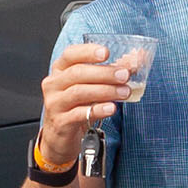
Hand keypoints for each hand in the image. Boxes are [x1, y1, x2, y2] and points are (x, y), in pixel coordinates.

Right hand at [36, 44, 133, 166]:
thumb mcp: (89, 87)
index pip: (70, 55)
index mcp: (60, 70)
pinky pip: (79, 114)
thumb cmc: (76, 106)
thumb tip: (133, 62)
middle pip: (77, 73)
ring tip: (124, 92)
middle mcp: (54, 85)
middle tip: (124, 75)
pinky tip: (111, 108)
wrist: (61, 135)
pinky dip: (97, 109)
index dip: (88, 52)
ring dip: (105, 91)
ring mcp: (55, 104)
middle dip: (104, 73)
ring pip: (79, 92)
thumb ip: (108, 74)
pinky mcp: (60, 122)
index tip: (106, 53)